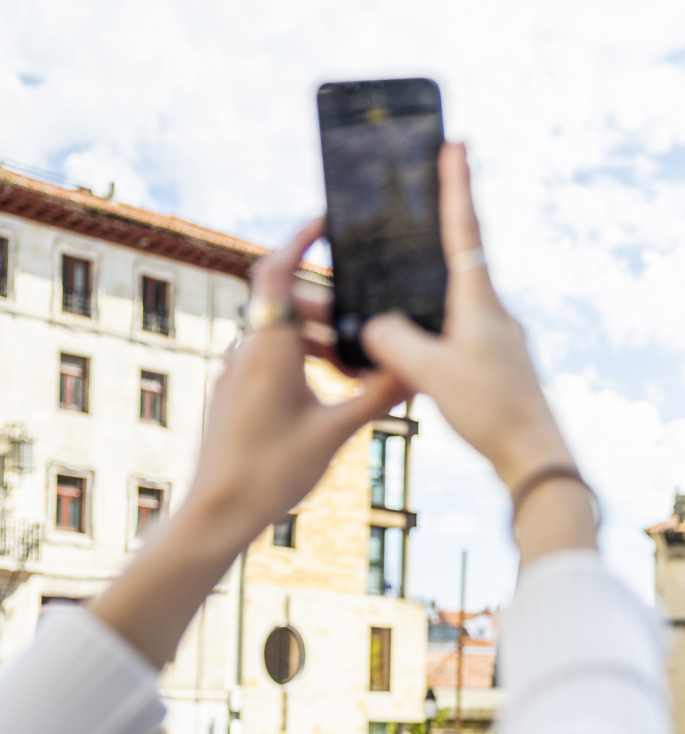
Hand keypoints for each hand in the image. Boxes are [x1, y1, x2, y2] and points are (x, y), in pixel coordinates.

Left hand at [188, 219, 411, 553]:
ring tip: (359, 367)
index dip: (298, 238)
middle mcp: (247, 351)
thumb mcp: (336, 431)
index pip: (276, 269)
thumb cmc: (271, 471)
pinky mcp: (236, 394)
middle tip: (370, 321)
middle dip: (330, 304)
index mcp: (270, 348)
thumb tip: (418, 370)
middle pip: (288, 303)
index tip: (326, 222)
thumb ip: (378, 396)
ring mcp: (237, 372)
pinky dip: (304, 360)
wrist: (217, 512)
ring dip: (321, 338)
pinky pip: (272, 359)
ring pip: (282, 334)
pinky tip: (333, 391)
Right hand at [360, 144, 571, 490]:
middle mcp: (492, 313)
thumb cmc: (492, 411)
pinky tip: (402, 342)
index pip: (464, 230)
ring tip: (382, 284)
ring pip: (446, 302)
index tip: (457, 143)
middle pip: (455, 259)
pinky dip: (423, 329)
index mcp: (480, 302)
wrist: (534, 457)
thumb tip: (375, 325)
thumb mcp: (431, 372)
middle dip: (430, 230)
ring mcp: (494, 338)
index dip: (457, 185)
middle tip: (412, 197)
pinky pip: (448, 334)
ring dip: (415, 292)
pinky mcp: (491, 365)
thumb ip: (394, 340)